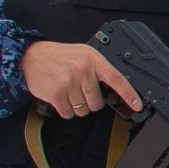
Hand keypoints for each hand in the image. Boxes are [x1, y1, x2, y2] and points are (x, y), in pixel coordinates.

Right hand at [20, 41, 140, 118]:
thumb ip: (97, 68)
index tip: (137, 105)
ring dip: (76, 106)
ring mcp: (69, 82)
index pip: (117, 79)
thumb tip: (114, 89)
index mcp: (93, 59)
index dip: (129, 94)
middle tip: (79, 91)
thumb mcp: (82, 54)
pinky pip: (69, 113)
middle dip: (89, 102)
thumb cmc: (59, 57)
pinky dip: (65, 110)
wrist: (31, 56)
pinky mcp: (56, 93)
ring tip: (67, 91)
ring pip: (83, 110)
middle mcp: (82, 69)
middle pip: (97, 103)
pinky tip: (60, 97)